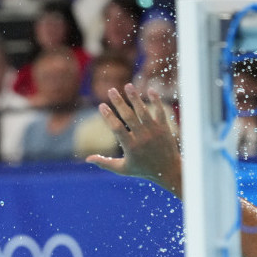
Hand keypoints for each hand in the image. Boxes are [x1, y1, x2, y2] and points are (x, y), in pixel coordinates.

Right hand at [85, 84, 181, 198]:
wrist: (168, 171)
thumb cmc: (142, 170)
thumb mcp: (123, 169)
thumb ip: (105, 163)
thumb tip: (87, 159)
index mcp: (130, 147)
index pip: (117, 129)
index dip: (108, 116)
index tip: (101, 105)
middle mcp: (142, 138)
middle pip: (129, 116)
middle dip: (119, 102)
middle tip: (111, 90)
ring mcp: (154, 132)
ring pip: (143, 111)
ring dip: (135, 97)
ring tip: (128, 86)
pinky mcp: (164, 128)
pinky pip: (160, 111)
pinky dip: (156, 100)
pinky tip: (149, 90)